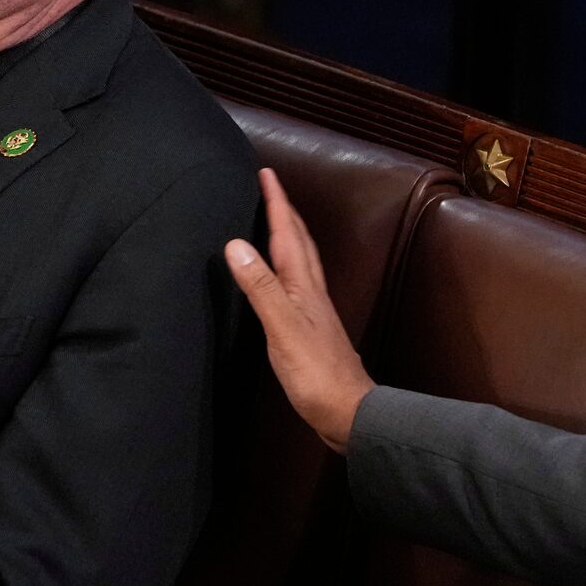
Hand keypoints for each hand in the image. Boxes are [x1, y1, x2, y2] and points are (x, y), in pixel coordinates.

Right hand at [221, 168, 373, 452]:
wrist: (349, 412)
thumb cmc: (316, 373)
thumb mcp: (282, 328)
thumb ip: (260, 287)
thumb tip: (236, 244)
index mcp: (304, 286)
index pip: (288, 234)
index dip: (277, 203)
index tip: (267, 173)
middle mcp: (312, 292)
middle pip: (300, 242)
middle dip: (286, 212)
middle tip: (271, 189)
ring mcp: (315, 311)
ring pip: (302, 262)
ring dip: (290, 236)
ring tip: (277, 222)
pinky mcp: (312, 330)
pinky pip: (298, 284)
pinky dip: (288, 268)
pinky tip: (283, 279)